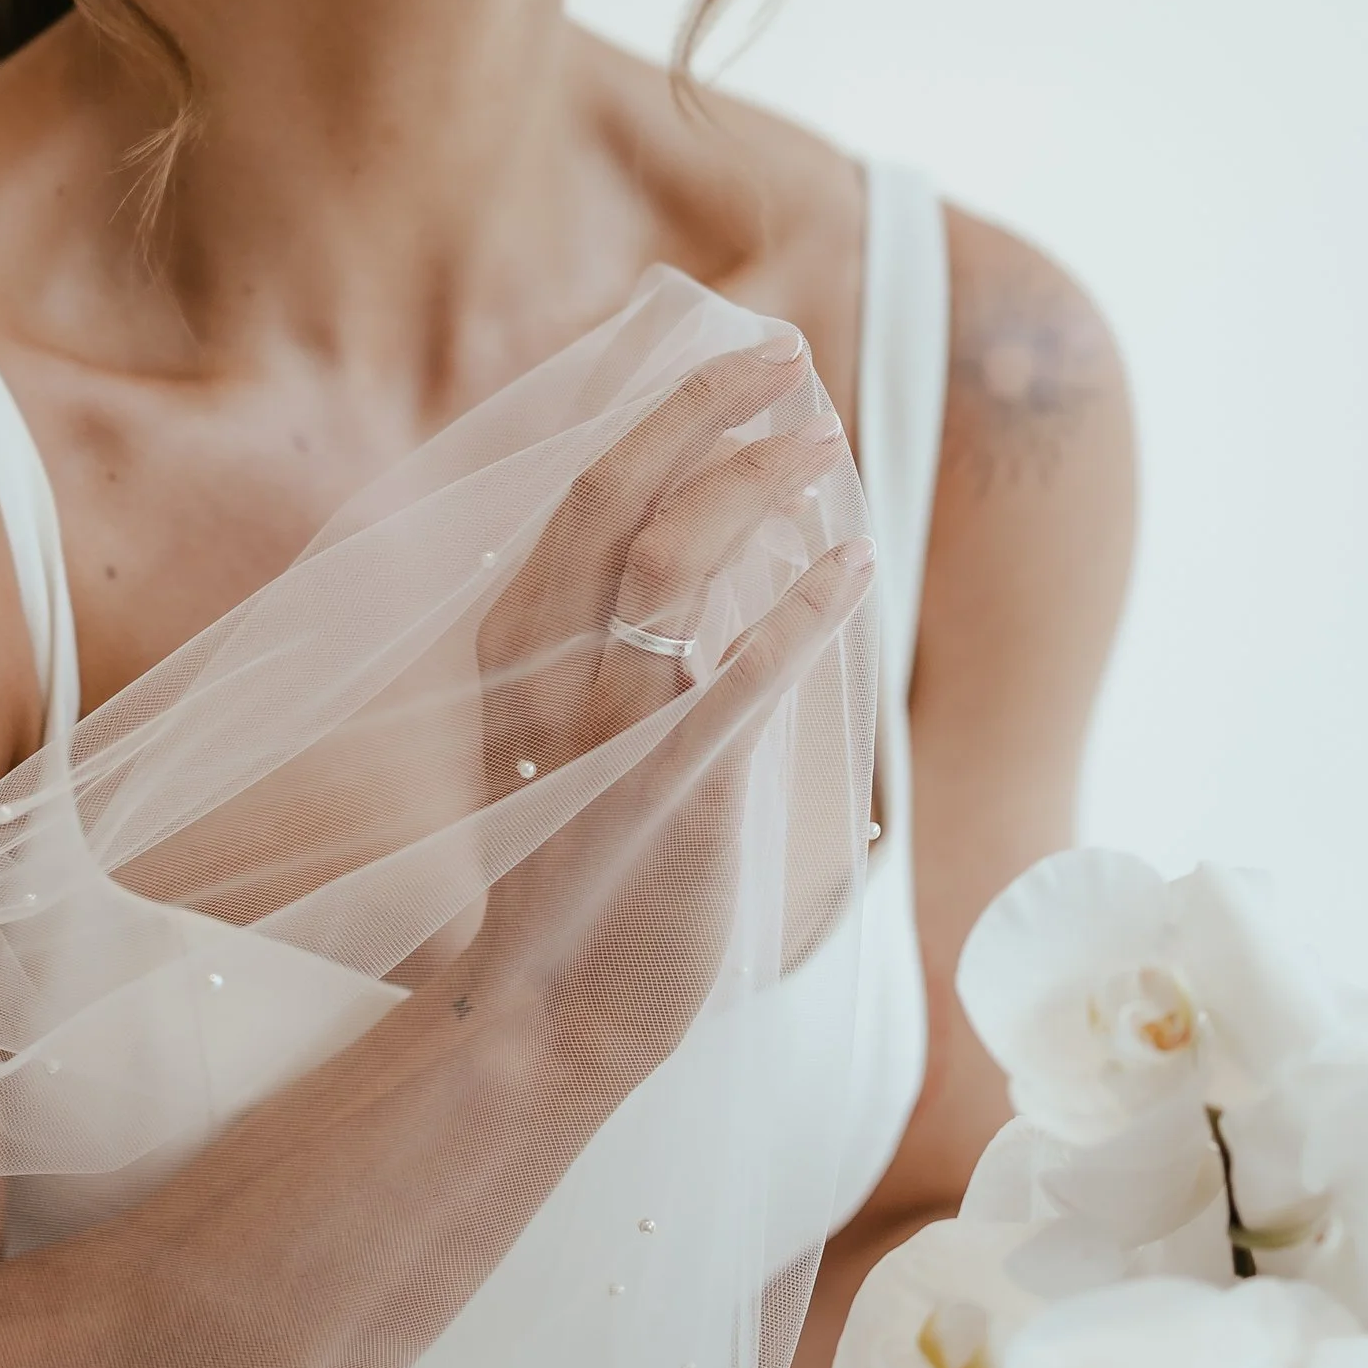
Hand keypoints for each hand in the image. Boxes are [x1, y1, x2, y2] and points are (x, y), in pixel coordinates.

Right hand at [464, 343, 870, 1081]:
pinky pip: (748, 665)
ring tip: (824, 437)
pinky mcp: (674, 778)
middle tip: (779, 353)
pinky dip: (806, 602)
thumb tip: (697, 554)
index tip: (725, 363)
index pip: (577, 490)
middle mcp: (543, 666)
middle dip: (700, 406)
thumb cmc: (574, 877)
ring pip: (671, 551)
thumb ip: (605, 647)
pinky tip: (855, 561)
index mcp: (511, 647)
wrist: (554, 1014)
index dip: (656, 411)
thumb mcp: (561, 735)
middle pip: (613, 487)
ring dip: (755, 480)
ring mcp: (605, 718)